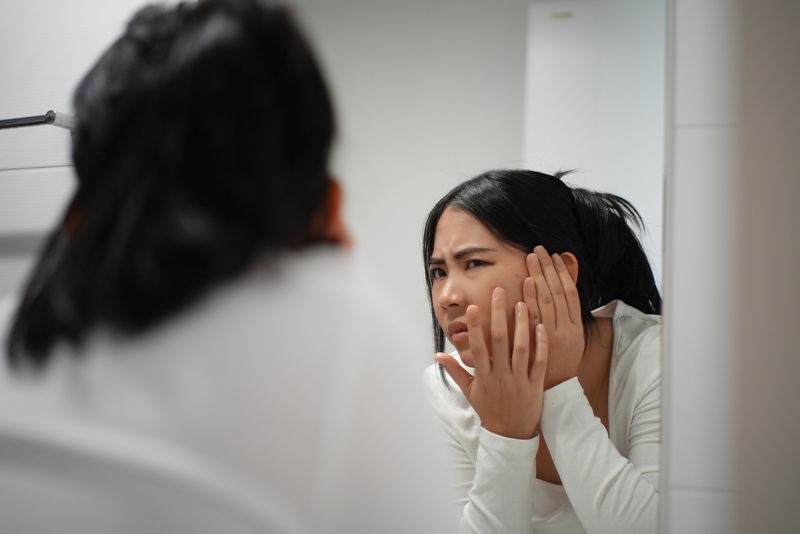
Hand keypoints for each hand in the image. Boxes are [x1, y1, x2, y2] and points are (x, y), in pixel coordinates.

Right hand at [437, 287, 547, 438]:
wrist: (510, 435)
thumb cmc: (488, 410)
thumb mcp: (469, 392)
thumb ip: (455, 371)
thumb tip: (438, 354)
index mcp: (483, 377)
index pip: (477, 347)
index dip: (474, 327)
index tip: (473, 308)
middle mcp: (500, 375)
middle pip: (499, 341)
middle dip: (498, 315)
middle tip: (499, 292)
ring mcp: (519, 380)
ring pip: (521, 348)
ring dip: (522, 324)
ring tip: (522, 302)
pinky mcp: (536, 384)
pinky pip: (539, 361)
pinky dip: (541, 344)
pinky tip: (541, 326)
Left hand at [524, 246, 583, 389]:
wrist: (556, 392)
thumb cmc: (561, 364)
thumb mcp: (571, 340)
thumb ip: (567, 317)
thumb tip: (562, 291)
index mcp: (576, 327)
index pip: (570, 293)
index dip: (562, 273)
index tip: (554, 256)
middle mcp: (566, 329)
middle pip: (558, 293)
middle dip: (548, 270)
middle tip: (538, 250)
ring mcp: (553, 337)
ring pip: (548, 302)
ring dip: (539, 279)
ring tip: (531, 260)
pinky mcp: (540, 345)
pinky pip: (536, 320)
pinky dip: (532, 301)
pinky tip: (526, 286)